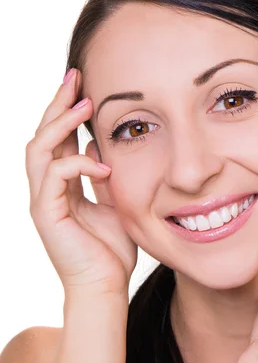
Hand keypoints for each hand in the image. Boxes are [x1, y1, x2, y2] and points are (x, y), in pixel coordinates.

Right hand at [26, 68, 137, 295]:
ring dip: (61, 123)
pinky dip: (78, 163)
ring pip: (39, 149)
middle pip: (43, 135)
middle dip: (58, 104)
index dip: (68, 111)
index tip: (84, 85)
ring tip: (84, 103)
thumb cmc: (110, 251)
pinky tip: (104, 165)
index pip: (59, 139)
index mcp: (62, 186)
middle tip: (75, 76)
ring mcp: (43, 201)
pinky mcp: (45, 214)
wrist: (105, 286)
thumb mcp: (113, 203)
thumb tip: (100, 147)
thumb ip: (103, 177)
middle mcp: (47, 189)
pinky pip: (55, 175)